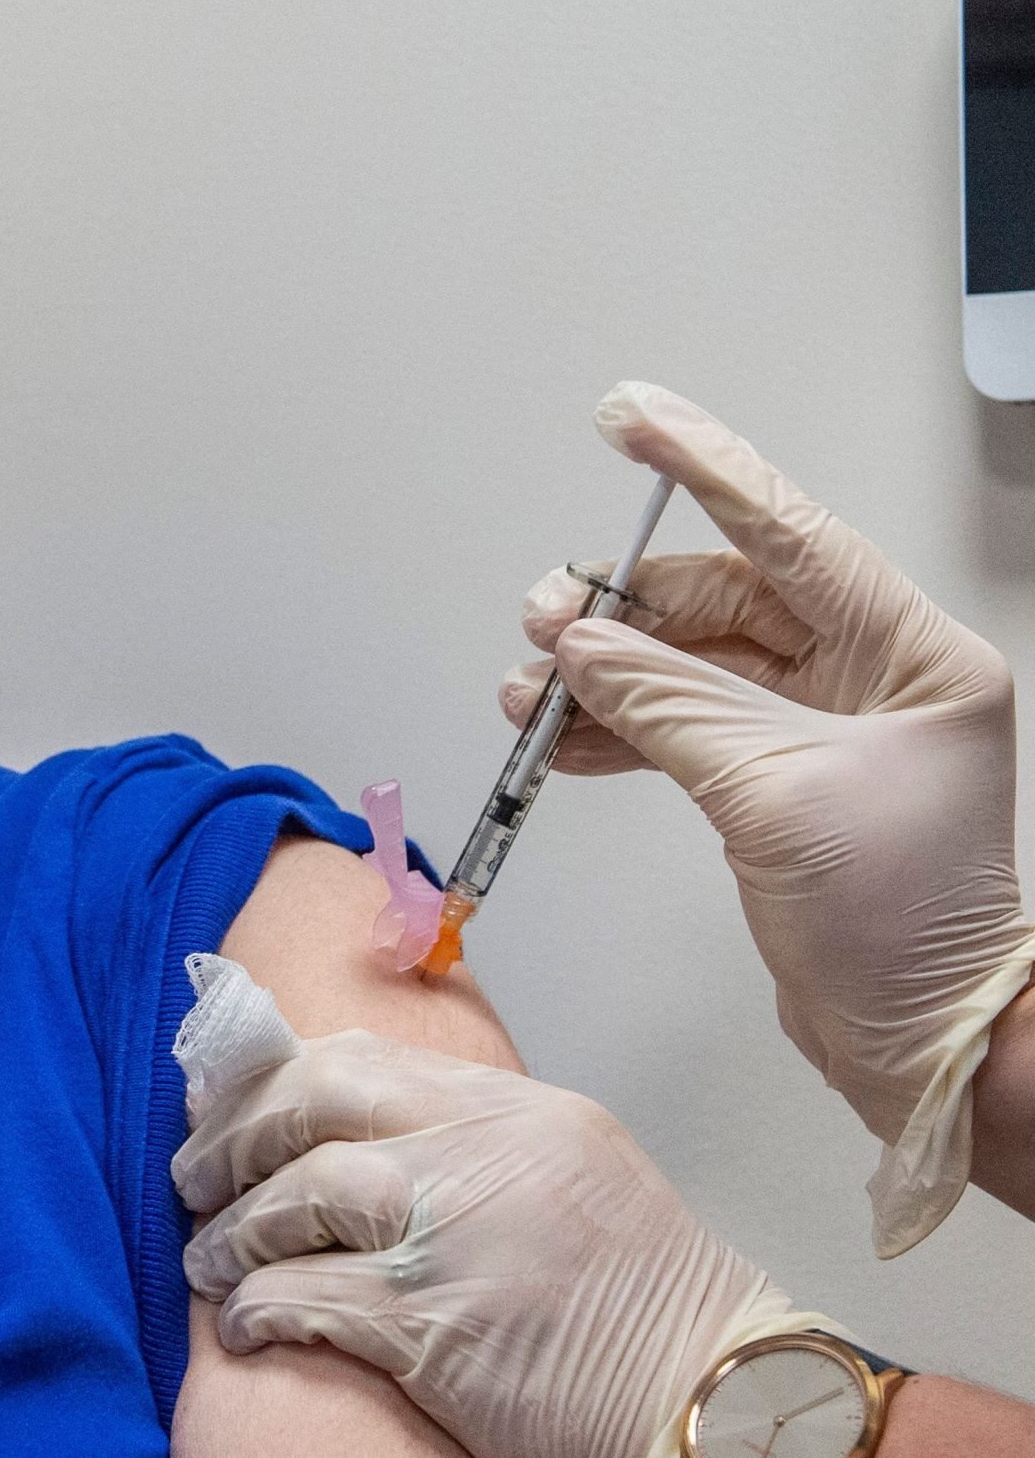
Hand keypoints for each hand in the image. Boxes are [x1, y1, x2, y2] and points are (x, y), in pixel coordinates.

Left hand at [173, 1026, 813, 1457]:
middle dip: (232, 1138)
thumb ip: (476, 1148)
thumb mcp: (580, 1184)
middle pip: (311, 1103)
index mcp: (520, 1112)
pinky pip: (301, 1298)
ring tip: (209, 1263)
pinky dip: (256, 1310)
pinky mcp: (432, 1329)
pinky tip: (246, 1331)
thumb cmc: (661, 1323)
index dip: (273, 1081)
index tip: (225, 1107)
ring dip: (231, 1234)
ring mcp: (454, 1235)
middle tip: (193, 1178)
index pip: (360, 1058)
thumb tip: (352, 1141)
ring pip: (293, 1198)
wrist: (734, 1421)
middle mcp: (482, 1154)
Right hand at [508, 382, 1034, 1255]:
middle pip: (724, 599)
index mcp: (912, 657)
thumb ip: (672, 707)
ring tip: (532, 691)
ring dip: (604, 671)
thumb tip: (585, 650)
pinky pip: (680, 721)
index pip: (790, 533)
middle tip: (543, 620)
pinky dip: (616, 724)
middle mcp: (873, 679)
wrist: (924, 1040)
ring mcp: (824, 730)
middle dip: (622, 605)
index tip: (630, 417)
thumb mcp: (776, 797)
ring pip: (690, 661)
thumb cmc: (904, 928)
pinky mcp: (779, 780)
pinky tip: (563, 735)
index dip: (703, 469)